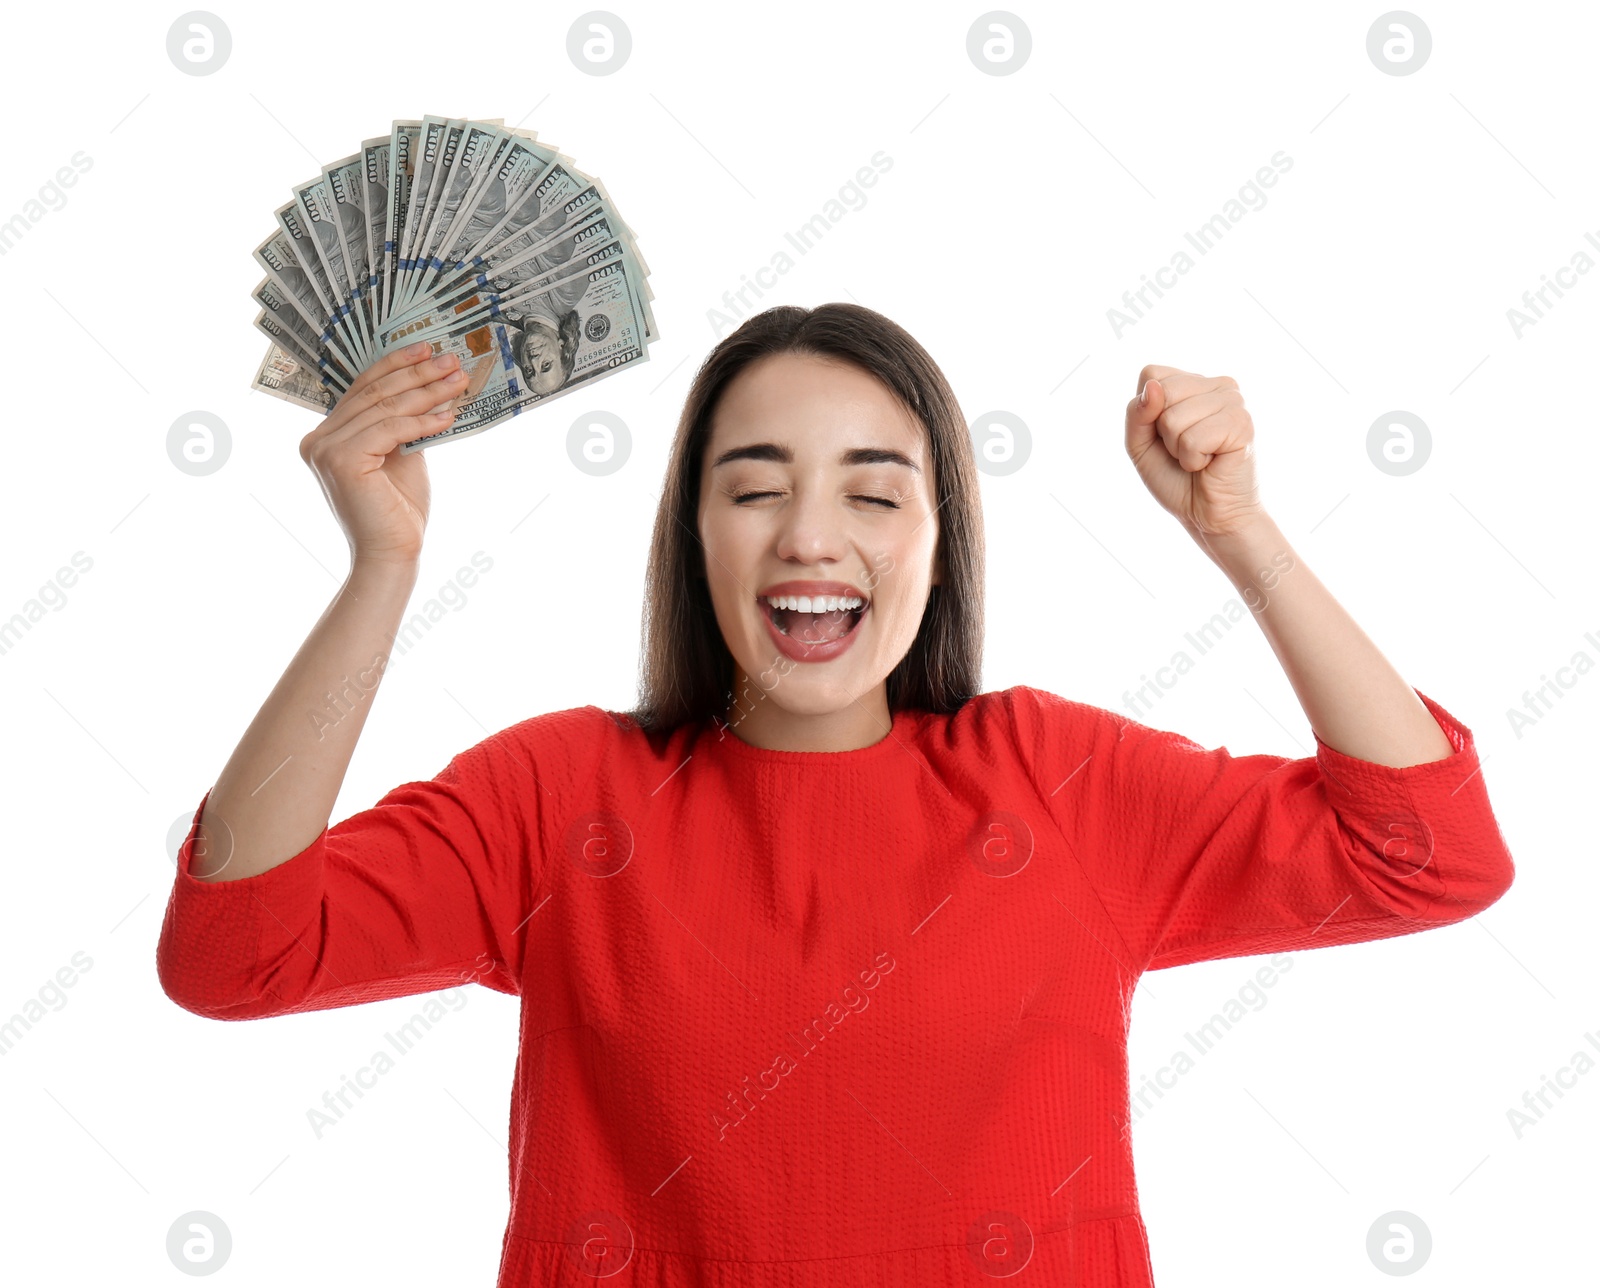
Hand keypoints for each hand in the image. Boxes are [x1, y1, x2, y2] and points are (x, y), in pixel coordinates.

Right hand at [298, 342, 468, 565]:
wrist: (393, 552)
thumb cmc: (398, 509)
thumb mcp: (401, 454)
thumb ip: (402, 422)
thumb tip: (429, 383)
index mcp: (326, 436)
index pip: (362, 389)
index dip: (396, 365)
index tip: (427, 349)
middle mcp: (317, 440)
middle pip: (374, 393)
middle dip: (418, 374)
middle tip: (451, 360)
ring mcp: (325, 449)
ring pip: (384, 408)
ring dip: (427, 392)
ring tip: (458, 381)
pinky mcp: (342, 460)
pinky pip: (390, 429)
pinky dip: (422, 420)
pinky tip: (448, 416)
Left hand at [1124, 364, 1263, 537]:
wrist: (1209, 514)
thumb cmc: (1176, 478)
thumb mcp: (1140, 444)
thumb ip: (1137, 413)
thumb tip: (1154, 388)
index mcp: (1194, 382)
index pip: (1151, 375)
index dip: (1147, 411)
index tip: (1165, 435)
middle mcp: (1219, 384)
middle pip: (1162, 393)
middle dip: (1163, 432)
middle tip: (1185, 449)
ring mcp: (1234, 401)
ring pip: (1174, 418)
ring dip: (1178, 450)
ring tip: (1200, 457)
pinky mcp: (1242, 424)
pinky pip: (1194, 439)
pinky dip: (1193, 460)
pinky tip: (1211, 463)